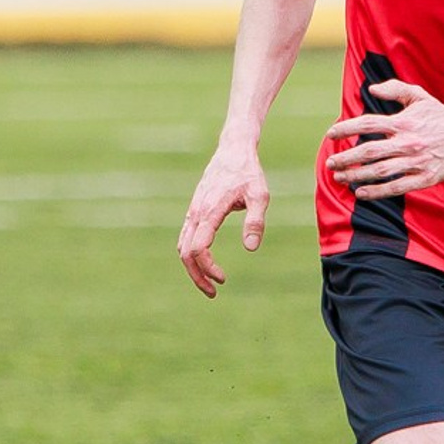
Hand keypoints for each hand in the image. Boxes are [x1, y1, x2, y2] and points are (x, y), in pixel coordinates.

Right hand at [178, 138, 269, 297]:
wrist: (233, 150)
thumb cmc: (248, 173)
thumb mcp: (260, 195)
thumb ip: (255, 222)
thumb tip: (251, 249)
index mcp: (210, 211)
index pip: (199, 248)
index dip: (208, 268)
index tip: (223, 279)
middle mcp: (196, 213)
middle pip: (185, 253)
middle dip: (197, 276)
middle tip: (214, 293)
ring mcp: (193, 212)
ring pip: (182, 246)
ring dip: (193, 268)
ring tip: (210, 284)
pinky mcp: (194, 211)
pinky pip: (185, 238)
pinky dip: (191, 254)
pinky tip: (206, 262)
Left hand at [323, 79, 443, 199]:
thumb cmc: (441, 115)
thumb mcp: (419, 96)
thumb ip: (395, 89)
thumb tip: (371, 90)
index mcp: (403, 122)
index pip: (367, 124)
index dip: (346, 129)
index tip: (330, 134)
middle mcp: (407, 142)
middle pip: (368, 151)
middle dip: (345, 158)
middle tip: (330, 162)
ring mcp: (415, 162)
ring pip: (379, 171)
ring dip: (355, 175)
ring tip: (339, 178)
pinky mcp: (424, 178)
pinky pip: (395, 187)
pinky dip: (376, 191)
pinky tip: (360, 192)